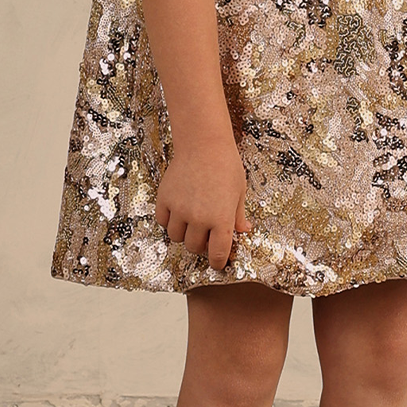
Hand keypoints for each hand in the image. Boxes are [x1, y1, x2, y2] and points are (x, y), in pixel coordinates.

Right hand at [154, 137, 252, 269]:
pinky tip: (178, 211)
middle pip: (194, 247)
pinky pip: (162, 222)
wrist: (203, 144)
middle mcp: (199, 218)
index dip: (218, 262)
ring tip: (191, 222)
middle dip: (201, 246)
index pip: (218, 254)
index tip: (218, 263)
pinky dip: (169, 221)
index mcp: (221, 220)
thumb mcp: (239, 192)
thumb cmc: (226, 165)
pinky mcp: (164, 199)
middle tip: (205, 235)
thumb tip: (244, 231)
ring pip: (176, 237)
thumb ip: (238, 215)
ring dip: (184, 234)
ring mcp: (179, 209)